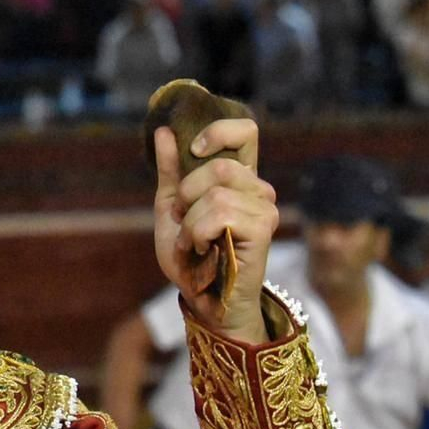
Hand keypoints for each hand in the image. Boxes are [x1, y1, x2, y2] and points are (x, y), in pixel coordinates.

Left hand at [152, 120, 277, 343]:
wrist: (201, 297)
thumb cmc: (191, 256)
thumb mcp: (171, 208)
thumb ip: (170, 172)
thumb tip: (164, 131)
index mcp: (237, 179)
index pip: (245, 132)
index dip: (219, 131)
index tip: (194, 149)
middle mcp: (257, 189)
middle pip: (221, 165)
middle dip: (188, 194)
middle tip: (185, 219)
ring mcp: (265, 208)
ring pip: (216, 194)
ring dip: (191, 222)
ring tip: (194, 242)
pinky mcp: (264, 228)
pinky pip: (221, 214)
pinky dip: (199, 233)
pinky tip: (203, 249)